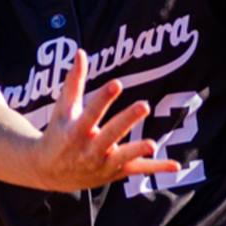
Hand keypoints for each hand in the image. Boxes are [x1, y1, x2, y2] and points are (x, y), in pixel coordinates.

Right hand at [34, 49, 179, 190]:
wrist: (49, 172)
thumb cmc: (58, 133)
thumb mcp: (63, 108)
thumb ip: (74, 81)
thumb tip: (81, 52)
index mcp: (76, 131)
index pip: (91, 113)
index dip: (103, 98)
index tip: (116, 84)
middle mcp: (89, 150)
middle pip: (111, 133)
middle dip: (126, 120)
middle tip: (143, 105)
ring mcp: (103, 163)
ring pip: (123, 156)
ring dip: (137, 150)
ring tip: (152, 144)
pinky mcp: (115, 172)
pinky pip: (138, 169)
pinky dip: (157, 168)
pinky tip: (176, 165)